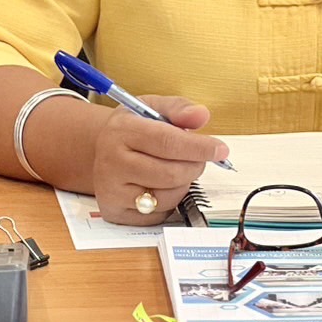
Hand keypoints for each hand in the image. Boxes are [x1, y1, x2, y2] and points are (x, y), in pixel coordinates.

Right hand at [91, 96, 228, 225]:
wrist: (101, 151)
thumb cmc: (132, 128)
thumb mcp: (152, 107)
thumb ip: (179, 108)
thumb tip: (201, 116)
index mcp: (120, 131)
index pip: (167, 142)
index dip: (199, 147)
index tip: (220, 149)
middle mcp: (110, 163)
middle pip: (170, 173)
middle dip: (195, 166)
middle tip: (199, 158)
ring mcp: (111, 192)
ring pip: (167, 197)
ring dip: (183, 183)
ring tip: (175, 167)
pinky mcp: (115, 213)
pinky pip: (158, 215)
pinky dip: (170, 200)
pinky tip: (162, 184)